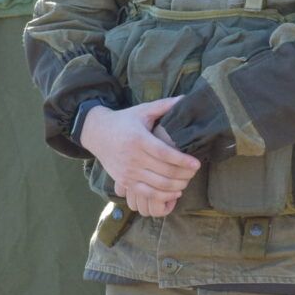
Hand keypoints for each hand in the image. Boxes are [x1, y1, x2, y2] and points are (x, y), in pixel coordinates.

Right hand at [79, 98, 200, 217]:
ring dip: (177, 187)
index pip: (164, 153)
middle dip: (184, 174)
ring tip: (187, 182)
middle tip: (195, 173)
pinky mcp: (125, 181)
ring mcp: (128, 171)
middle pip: (164, 171)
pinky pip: (147, 194)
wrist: (97, 134)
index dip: (182, 160)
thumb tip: (185, 98)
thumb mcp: (142, 110)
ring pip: (158, 185)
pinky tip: (175, 193)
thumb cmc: (124, 121)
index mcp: (138, 138)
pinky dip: (163, 196)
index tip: (197, 163)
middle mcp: (132, 157)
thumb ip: (164, 105)